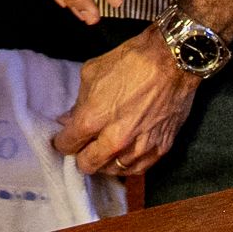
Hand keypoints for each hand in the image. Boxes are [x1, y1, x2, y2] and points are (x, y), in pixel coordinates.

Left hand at [52, 29, 198, 176]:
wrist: (171, 62)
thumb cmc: (129, 61)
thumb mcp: (92, 74)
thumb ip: (78, 102)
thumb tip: (67, 120)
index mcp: (93, 119)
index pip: (68, 145)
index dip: (61, 143)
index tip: (62, 139)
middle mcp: (115, 139)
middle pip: (88, 165)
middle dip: (79, 157)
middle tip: (81, 147)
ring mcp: (139, 147)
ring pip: (112, 170)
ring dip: (103, 162)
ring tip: (101, 152)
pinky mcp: (160, 149)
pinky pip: (137, 169)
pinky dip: (125, 166)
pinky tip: (120, 157)